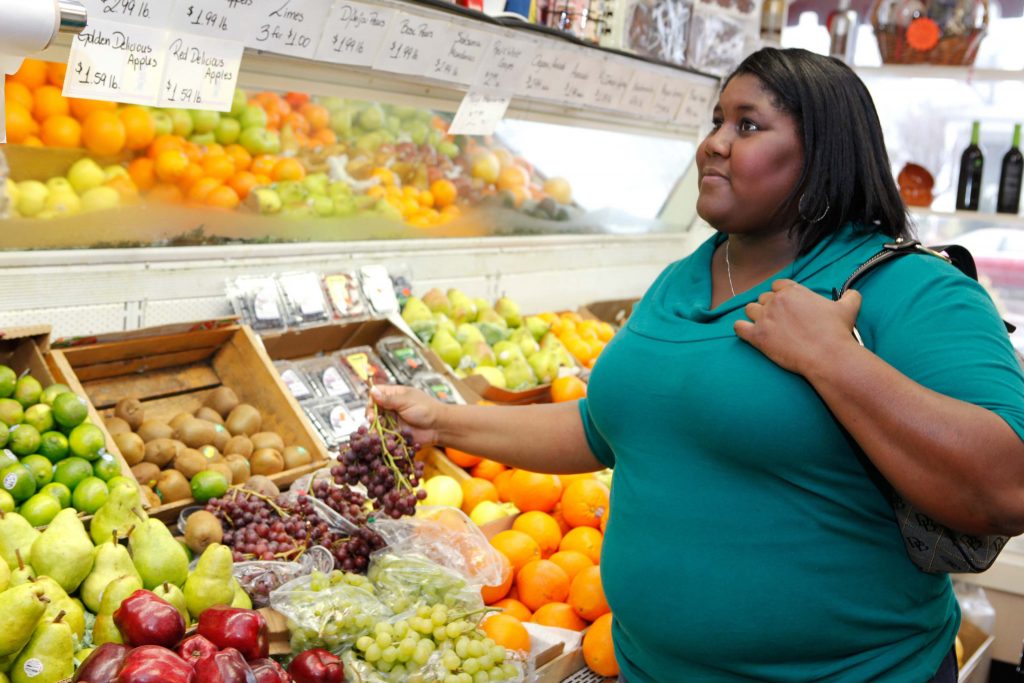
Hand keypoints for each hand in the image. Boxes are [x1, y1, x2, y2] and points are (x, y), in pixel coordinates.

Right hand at [369, 385, 443, 446]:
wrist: (439, 427)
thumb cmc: (426, 410)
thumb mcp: (406, 401)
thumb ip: (389, 399)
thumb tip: (372, 391)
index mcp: (395, 394)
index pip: (377, 393)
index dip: (372, 399)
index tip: (372, 407)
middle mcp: (392, 407)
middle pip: (374, 408)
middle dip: (371, 414)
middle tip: (372, 419)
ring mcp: (393, 420)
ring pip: (377, 422)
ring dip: (374, 425)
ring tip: (376, 430)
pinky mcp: (395, 432)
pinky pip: (383, 434)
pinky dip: (380, 436)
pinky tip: (379, 437)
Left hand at [734, 279, 861, 375]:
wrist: (828, 356)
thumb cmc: (837, 332)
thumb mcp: (848, 308)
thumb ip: (850, 296)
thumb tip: (852, 293)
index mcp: (793, 291)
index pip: (778, 285)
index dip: (780, 294)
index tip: (786, 304)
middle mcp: (776, 301)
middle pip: (764, 298)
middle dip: (769, 306)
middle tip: (779, 320)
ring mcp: (764, 318)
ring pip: (750, 309)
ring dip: (755, 316)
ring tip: (764, 325)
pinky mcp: (757, 336)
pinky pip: (738, 327)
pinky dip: (741, 329)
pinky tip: (748, 332)